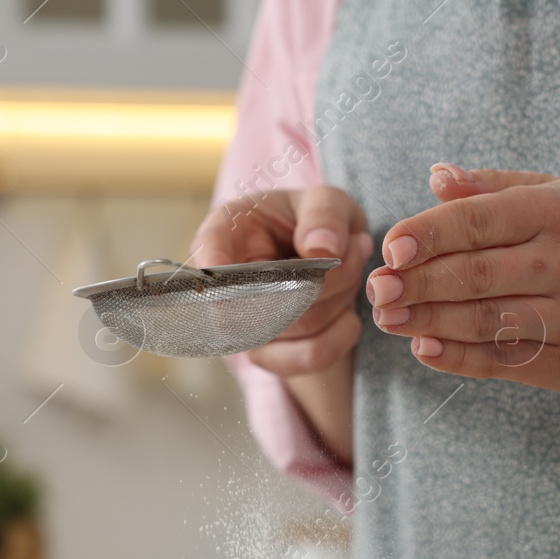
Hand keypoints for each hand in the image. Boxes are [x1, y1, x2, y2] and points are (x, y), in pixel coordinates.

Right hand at [191, 187, 372, 378]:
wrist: (330, 263)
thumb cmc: (316, 224)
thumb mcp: (326, 201)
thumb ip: (324, 213)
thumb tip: (321, 248)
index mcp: (228, 231)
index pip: (209, 246)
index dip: (212, 260)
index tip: (220, 267)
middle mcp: (228, 283)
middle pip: (269, 294)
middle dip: (325, 277)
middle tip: (351, 250)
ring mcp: (244, 325)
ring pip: (301, 324)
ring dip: (341, 299)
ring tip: (349, 273)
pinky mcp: (268, 355)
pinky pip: (310, 357)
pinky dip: (342, 335)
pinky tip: (348, 316)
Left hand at [365, 165, 559, 440]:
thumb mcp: (558, 196)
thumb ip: (493, 188)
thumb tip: (435, 177)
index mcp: (556, 213)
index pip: (478, 221)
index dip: (428, 235)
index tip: (389, 248)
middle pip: (475, 275)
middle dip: (417, 283)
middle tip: (375, 288)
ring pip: (484, 320)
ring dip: (428, 321)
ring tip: (387, 317)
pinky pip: (502, 361)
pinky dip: (458, 357)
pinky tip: (424, 348)